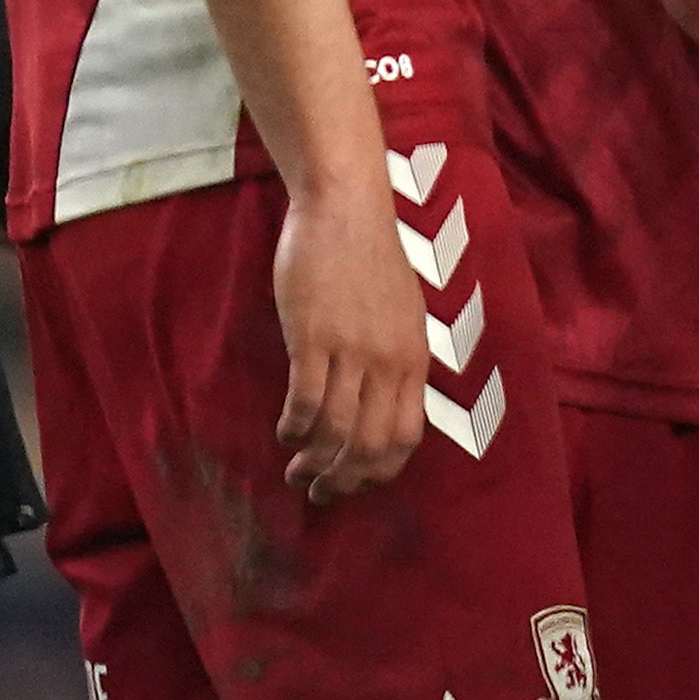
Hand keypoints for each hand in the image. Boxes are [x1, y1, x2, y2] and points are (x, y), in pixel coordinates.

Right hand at [269, 175, 428, 502]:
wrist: (345, 208)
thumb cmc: (369, 258)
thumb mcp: (402, 315)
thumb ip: (395, 360)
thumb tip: (380, 403)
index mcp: (414, 360)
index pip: (405, 438)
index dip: (379, 471)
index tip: (355, 482)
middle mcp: (389, 362)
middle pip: (370, 445)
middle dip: (344, 480)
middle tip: (319, 491)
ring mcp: (352, 351)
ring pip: (337, 432)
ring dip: (314, 462)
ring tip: (296, 471)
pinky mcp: (313, 337)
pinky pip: (305, 402)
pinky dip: (294, 429)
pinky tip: (284, 434)